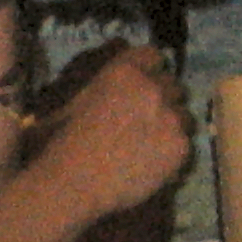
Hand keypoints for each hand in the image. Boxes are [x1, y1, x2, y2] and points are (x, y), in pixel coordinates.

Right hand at [39, 43, 192, 216]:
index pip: (152, 56)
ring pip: (183, 115)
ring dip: (170, 125)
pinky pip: (184, 144)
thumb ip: (98, 81)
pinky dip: (170, 153)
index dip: (146, 71)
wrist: (71, 185)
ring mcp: (171, 118)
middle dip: (161, 99)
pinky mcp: (181, 147)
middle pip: (172, 85)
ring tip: (149, 146)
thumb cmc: (57, 143)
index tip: (139, 87)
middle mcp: (153, 88)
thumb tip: (114, 66)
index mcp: (123, 72)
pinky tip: (150, 165)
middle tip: (142, 121)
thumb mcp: (70, 101)